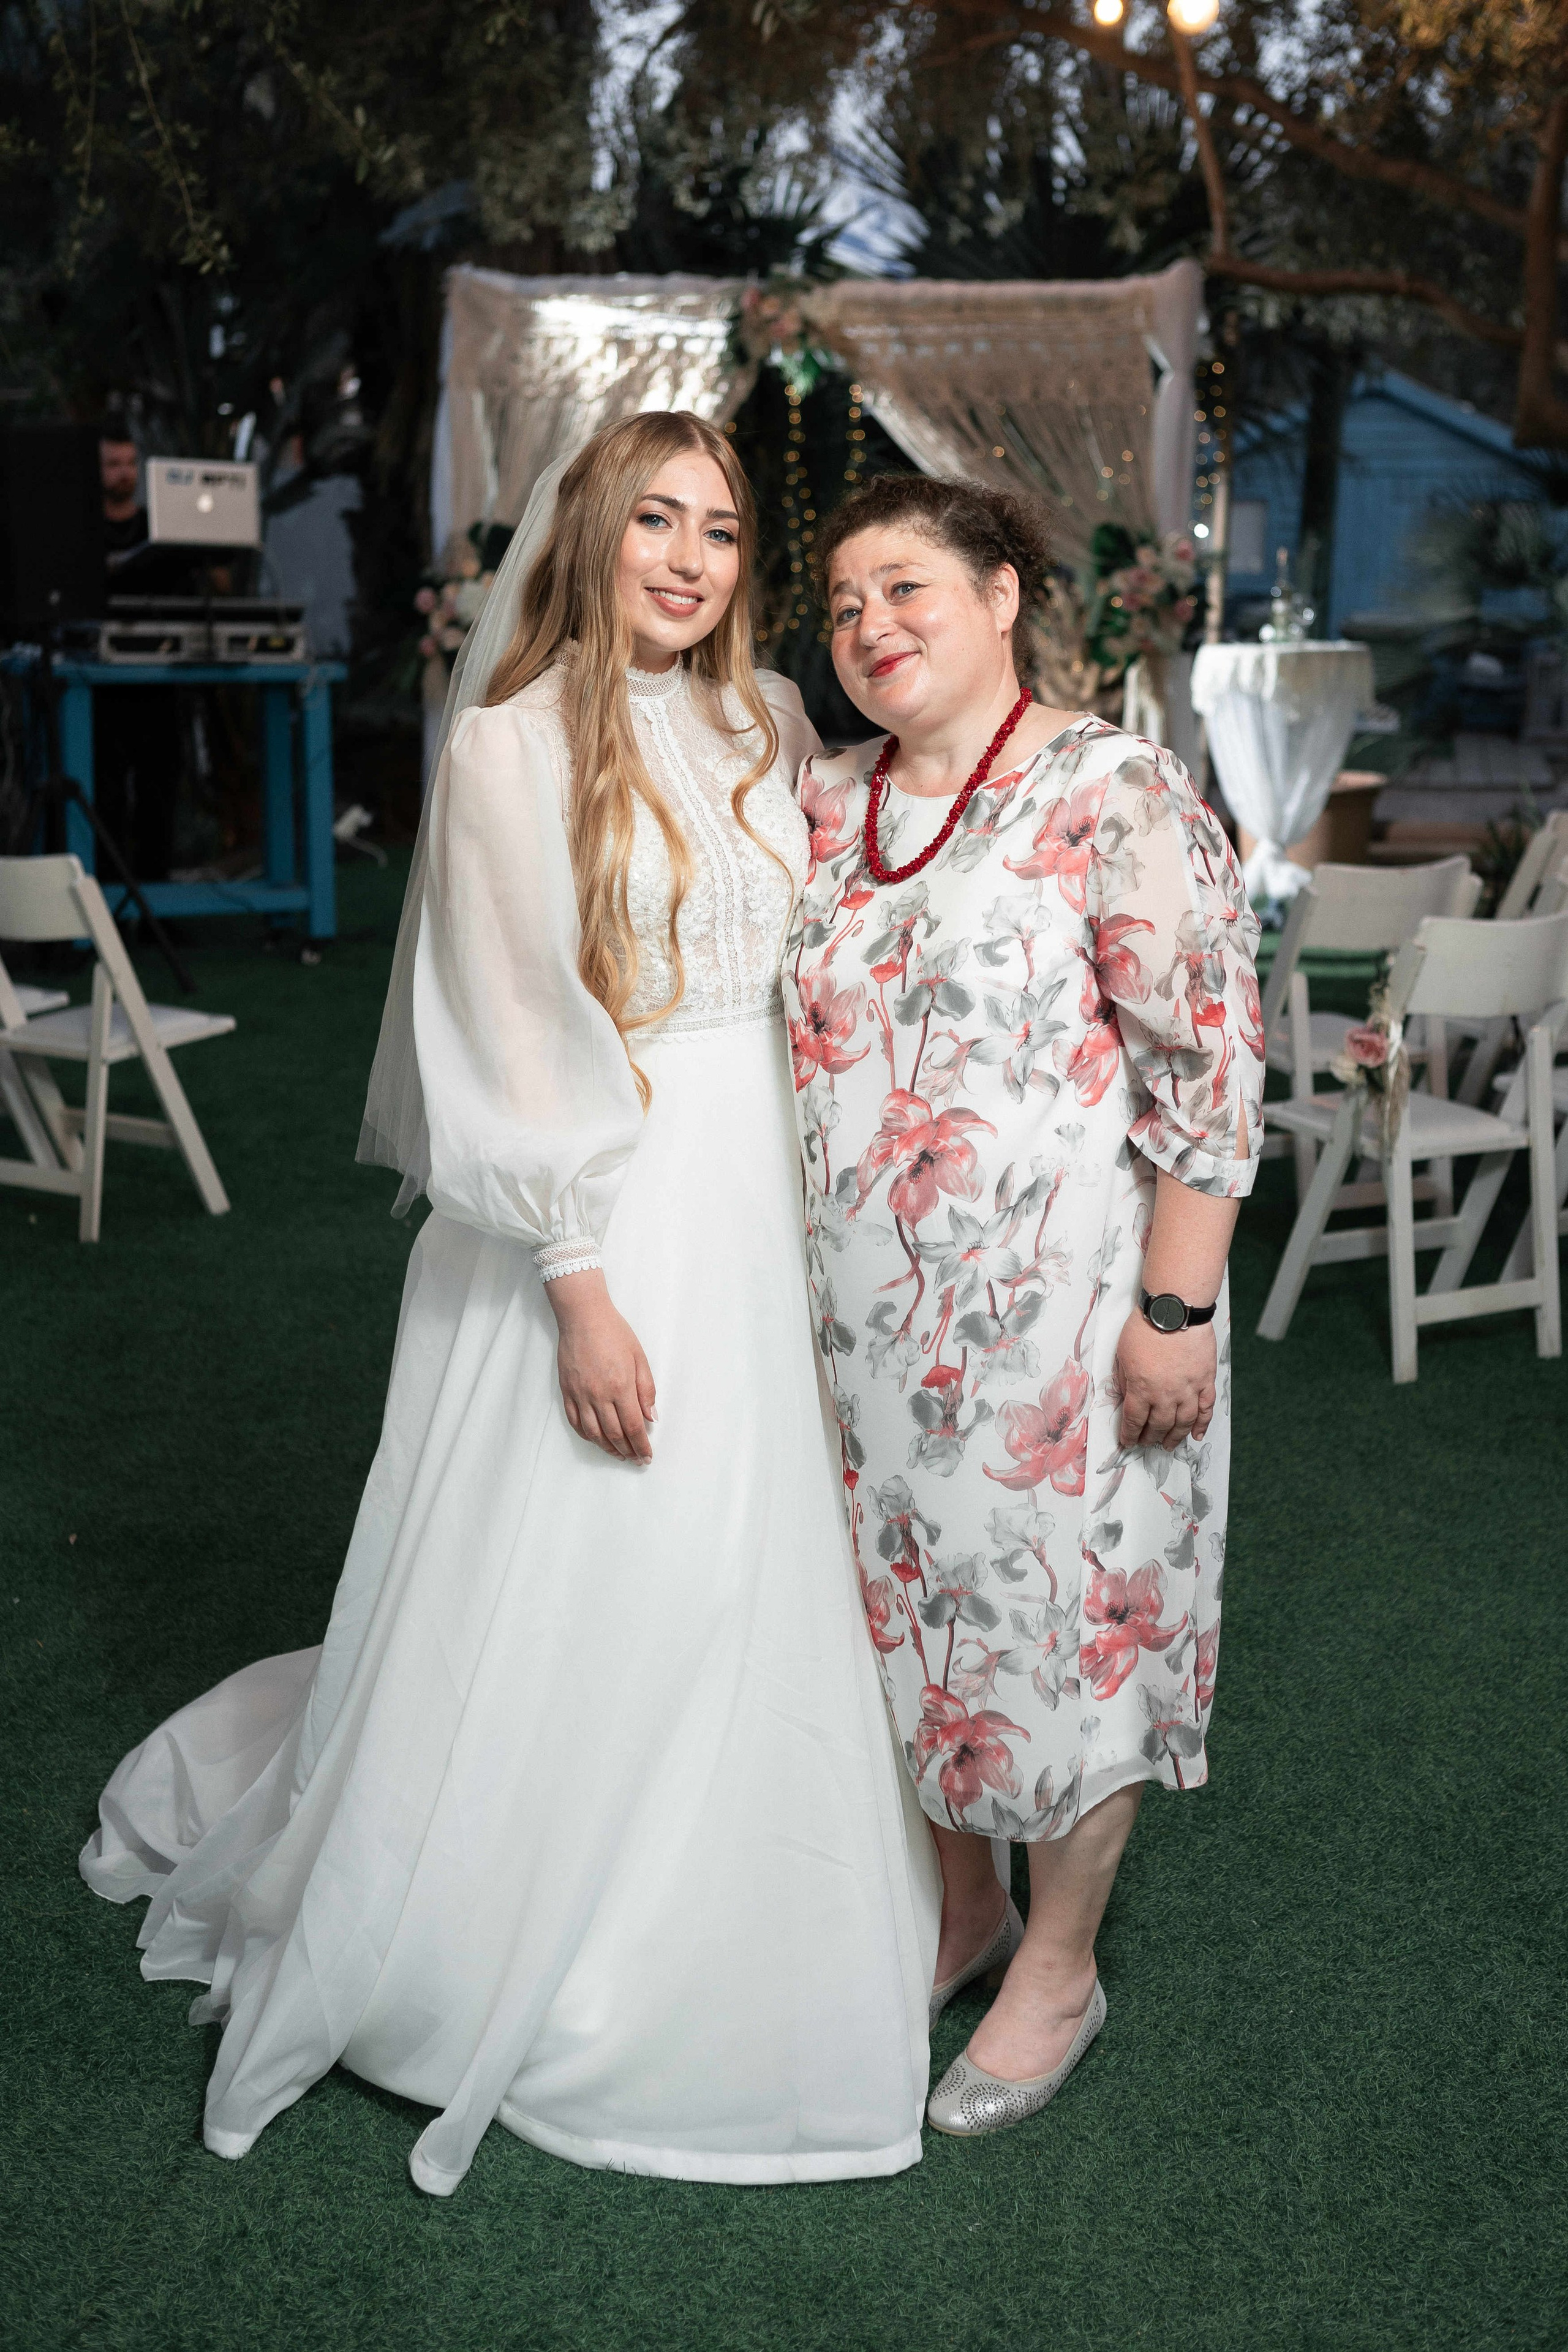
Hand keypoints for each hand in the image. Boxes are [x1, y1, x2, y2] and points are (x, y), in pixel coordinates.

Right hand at [546, 1270, 656, 1462]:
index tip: (647, 1456)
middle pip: (614, 1434)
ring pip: (593, 1433)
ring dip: (607, 1448)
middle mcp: (599, 1395)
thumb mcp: (639, 1358)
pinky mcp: (566, 1391)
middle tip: (636, 1460)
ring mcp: (580, 1395)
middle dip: (628, 1451)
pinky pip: (575, 1421)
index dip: (641, 1446)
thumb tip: (651, 1418)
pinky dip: (587, 1435)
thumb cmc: (614, 1333)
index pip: (633, 1426)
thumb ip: (646, 1390)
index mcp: (620, 1386)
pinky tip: (596, 1439)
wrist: (583, 1317)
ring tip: (619, 1455)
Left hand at [1114, 1309, 1215, 1451]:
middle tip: (1147, 1444)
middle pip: (1158, 1425)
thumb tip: (1124, 1396)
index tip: (1128, 1441)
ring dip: (1175, 1437)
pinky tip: (1196, 1435)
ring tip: (1168, 1445)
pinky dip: (1202, 1424)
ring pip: (1183, 1422)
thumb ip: (1123, 1379)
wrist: (1174, 1310)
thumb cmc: (1145, 1328)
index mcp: (1141, 1389)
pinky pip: (1206, 1408)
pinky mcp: (1205, 1380)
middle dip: (1150, 1438)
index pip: (1134, 1420)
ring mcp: (1188, 1389)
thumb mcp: (1122, 1354)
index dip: (1130, 1434)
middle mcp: (1165, 1395)